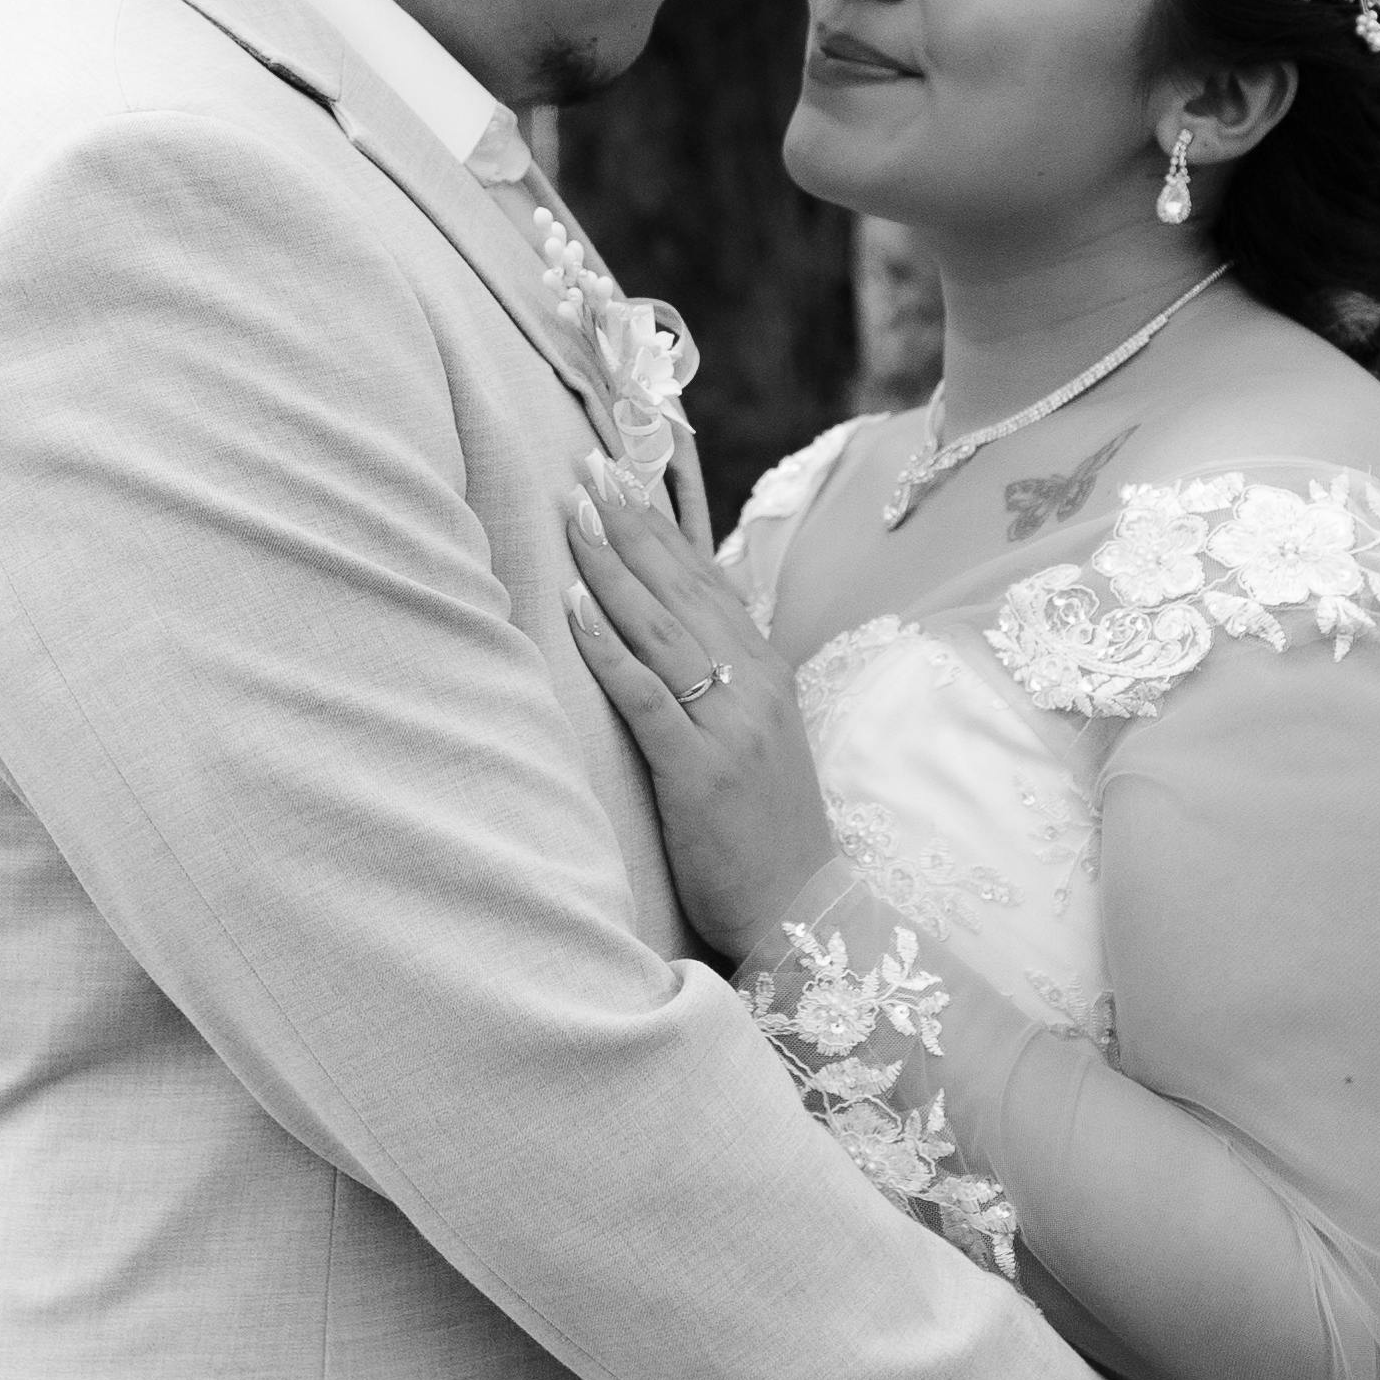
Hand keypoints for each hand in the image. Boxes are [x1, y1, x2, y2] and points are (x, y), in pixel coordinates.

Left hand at [561, 463, 840, 961]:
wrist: (805, 913)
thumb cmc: (767, 833)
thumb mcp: (755, 740)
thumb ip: (722, 682)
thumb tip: (675, 630)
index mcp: (765, 673)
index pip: (705, 580)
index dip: (660, 526)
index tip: (620, 474)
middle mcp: (754, 685)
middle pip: (681, 588)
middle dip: (629, 523)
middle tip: (586, 467)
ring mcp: (730, 726)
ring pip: (661, 627)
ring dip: (612, 565)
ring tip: (573, 512)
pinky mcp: (700, 771)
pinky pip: (647, 695)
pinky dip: (608, 647)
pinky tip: (575, 606)